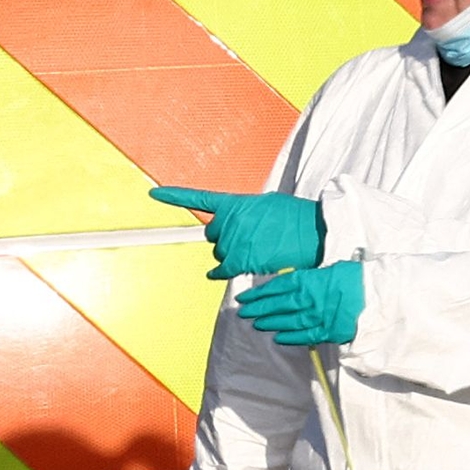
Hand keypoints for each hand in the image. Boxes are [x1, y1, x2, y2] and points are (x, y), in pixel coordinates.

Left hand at [151, 185, 325, 279]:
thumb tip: (241, 224)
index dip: (174, 197)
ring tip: (257, 250)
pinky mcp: (241, 260)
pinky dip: (220, 272)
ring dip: (232, 254)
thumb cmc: (296, 217)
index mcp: (235, 203)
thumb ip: (248, 212)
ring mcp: (234, 242)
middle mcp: (230, 221)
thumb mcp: (268, 204)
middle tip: (247, 238)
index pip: (199, 199)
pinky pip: (223, 269)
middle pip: (212, 235)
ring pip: (220, 254)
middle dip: (225, 238)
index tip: (155, 195)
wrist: (314, 232)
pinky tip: (217, 274)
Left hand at [236, 259, 363, 348]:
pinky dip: (290, 338)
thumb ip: (314, 276)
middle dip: (258, 309)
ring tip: (257, 324)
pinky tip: (279, 338)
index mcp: (309, 280)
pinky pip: (305, 336)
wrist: (379, 297)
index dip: (259, 293)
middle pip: (278, 305)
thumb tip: (302, 280)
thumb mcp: (333, 268)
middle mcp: (309, 299)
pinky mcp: (328, 332)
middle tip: (243, 313)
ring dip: (271, 323)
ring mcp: (317, 317)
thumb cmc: (359, 278)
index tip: (246, 297)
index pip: (277, 287)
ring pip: (288, 321)